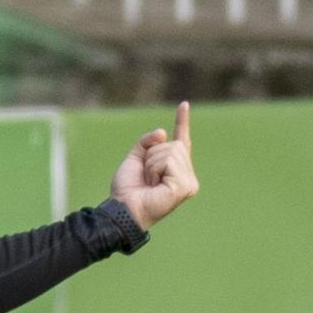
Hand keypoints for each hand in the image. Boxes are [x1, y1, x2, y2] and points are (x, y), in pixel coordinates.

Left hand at [109, 101, 199, 229]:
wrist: (122, 207)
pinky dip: (155, 169)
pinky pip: (169, 161)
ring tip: (149, 182)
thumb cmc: (128, 188)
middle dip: (152, 156)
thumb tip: (163, 132)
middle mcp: (186, 174)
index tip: (183, 104)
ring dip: (152, 164)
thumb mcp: (134, 158)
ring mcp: (189, 181)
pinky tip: (154, 185)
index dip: (182, 122)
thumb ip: (147, 142)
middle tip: (146, 177)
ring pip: (171, 150)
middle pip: (173, 144)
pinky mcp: (186, 186)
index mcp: (176, 168)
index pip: (181, 140)